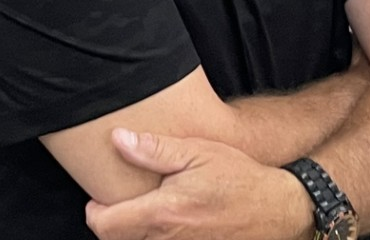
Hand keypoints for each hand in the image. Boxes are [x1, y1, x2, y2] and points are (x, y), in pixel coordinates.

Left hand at [83, 130, 311, 239]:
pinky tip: (167, 221)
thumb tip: (118, 139)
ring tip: (145, 208)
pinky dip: (155, 238)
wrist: (274, 209)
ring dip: (134, 231)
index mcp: (163, 213)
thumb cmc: (237, 177)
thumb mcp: (197, 152)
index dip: (95, 211)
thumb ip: (154, 150)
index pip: (105, 226)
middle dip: (112, 222)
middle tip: (121, 200)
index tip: (99, 197)